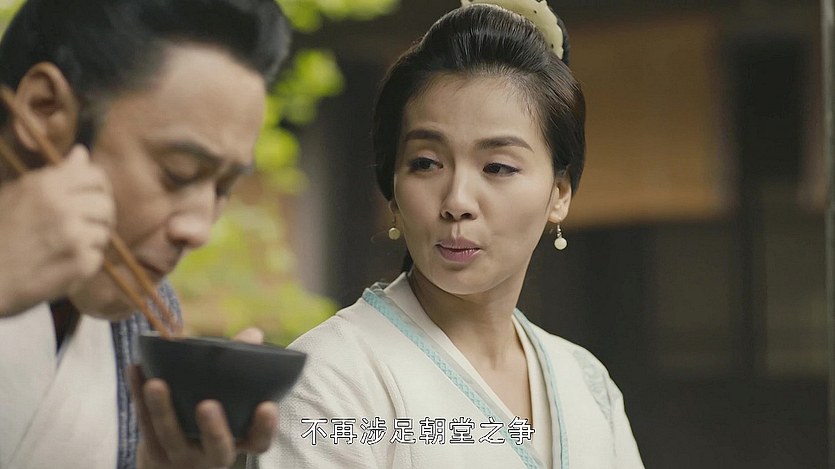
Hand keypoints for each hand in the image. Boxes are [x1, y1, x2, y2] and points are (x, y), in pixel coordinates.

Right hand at [0, 145, 113, 315]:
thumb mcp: (17, 194)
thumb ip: (55, 175)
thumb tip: (82, 153)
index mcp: (46, 186)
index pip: (95, 176)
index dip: (98, 188)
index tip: (91, 199)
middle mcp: (62, 207)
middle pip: (106, 205)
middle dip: (97, 217)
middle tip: (81, 228)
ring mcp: (73, 236)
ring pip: (104, 232)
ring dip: (90, 242)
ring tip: (64, 249)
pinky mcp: (79, 263)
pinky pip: (97, 258)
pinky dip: (84, 264)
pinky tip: (61, 265)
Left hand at [131, 327, 278, 468]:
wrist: (175, 459)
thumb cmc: (212, 419)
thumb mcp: (231, 403)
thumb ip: (241, 370)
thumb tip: (253, 334)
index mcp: (239, 441)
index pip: (259, 441)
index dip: (265, 427)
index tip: (267, 406)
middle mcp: (213, 455)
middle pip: (217, 448)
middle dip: (212, 429)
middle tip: (207, 405)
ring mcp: (182, 456)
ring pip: (171, 436)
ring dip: (161, 409)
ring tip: (155, 383)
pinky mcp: (154, 451)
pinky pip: (144, 424)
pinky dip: (137, 395)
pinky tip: (135, 369)